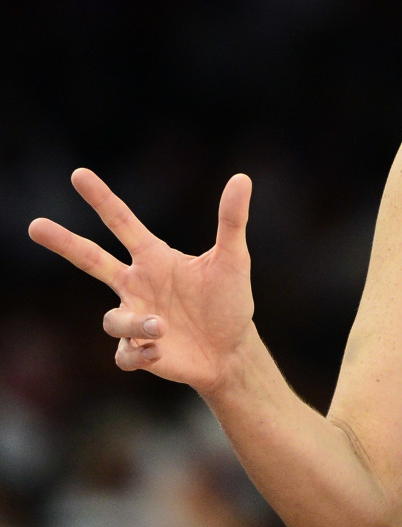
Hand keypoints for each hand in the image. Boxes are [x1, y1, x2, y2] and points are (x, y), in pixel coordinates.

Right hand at [28, 168, 255, 393]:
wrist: (231, 350)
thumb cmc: (230, 301)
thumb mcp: (233, 259)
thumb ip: (232, 220)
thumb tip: (242, 177)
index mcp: (155, 258)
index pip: (122, 222)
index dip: (101, 198)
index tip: (79, 174)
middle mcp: (137, 284)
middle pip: (91, 259)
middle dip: (64, 242)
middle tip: (35, 225)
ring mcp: (134, 317)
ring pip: (113, 319)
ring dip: (136, 324)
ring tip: (163, 327)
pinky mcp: (138, 351)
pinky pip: (124, 353)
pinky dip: (139, 353)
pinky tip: (160, 352)